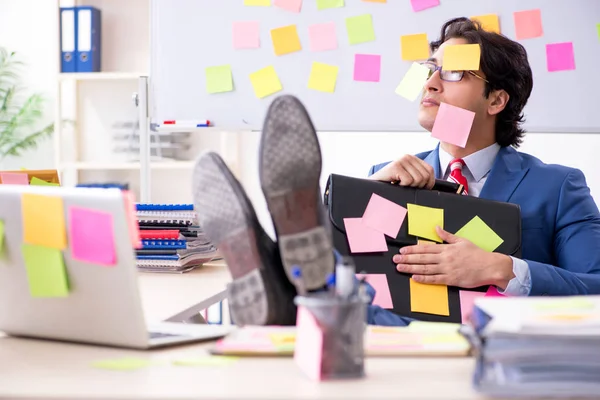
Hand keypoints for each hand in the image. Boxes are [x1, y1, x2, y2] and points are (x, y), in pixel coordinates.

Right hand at [369, 155, 434, 188]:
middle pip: (425, 176)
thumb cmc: (391, 185)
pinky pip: (408, 181)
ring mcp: (401, 160)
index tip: (419, 188)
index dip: (428, 183)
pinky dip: (402, 187)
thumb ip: (419, 177)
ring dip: (409, 187)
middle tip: (405, 187)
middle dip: (418, 186)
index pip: (430, 170)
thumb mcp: (407, 179)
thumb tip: (431, 183)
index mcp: (412, 158)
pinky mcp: (395, 166)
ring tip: (399, 185)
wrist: (373, 187)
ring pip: (418, 179)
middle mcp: (407, 156)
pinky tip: (394, 184)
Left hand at [392, 227, 514, 288]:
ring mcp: (447, 269)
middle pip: (422, 258)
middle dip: (407, 258)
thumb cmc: (476, 254)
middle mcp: (445, 258)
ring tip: (400, 268)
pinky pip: (434, 280)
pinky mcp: (451, 280)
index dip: (412, 249)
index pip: (425, 248)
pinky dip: (423, 279)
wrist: (490, 266)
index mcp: (446, 248)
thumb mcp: (461, 241)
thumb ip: (447, 235)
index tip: (402, 250)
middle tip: (395, 259)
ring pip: (425, 269)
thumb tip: (436, 227)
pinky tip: (414, 278)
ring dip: (411, 268)